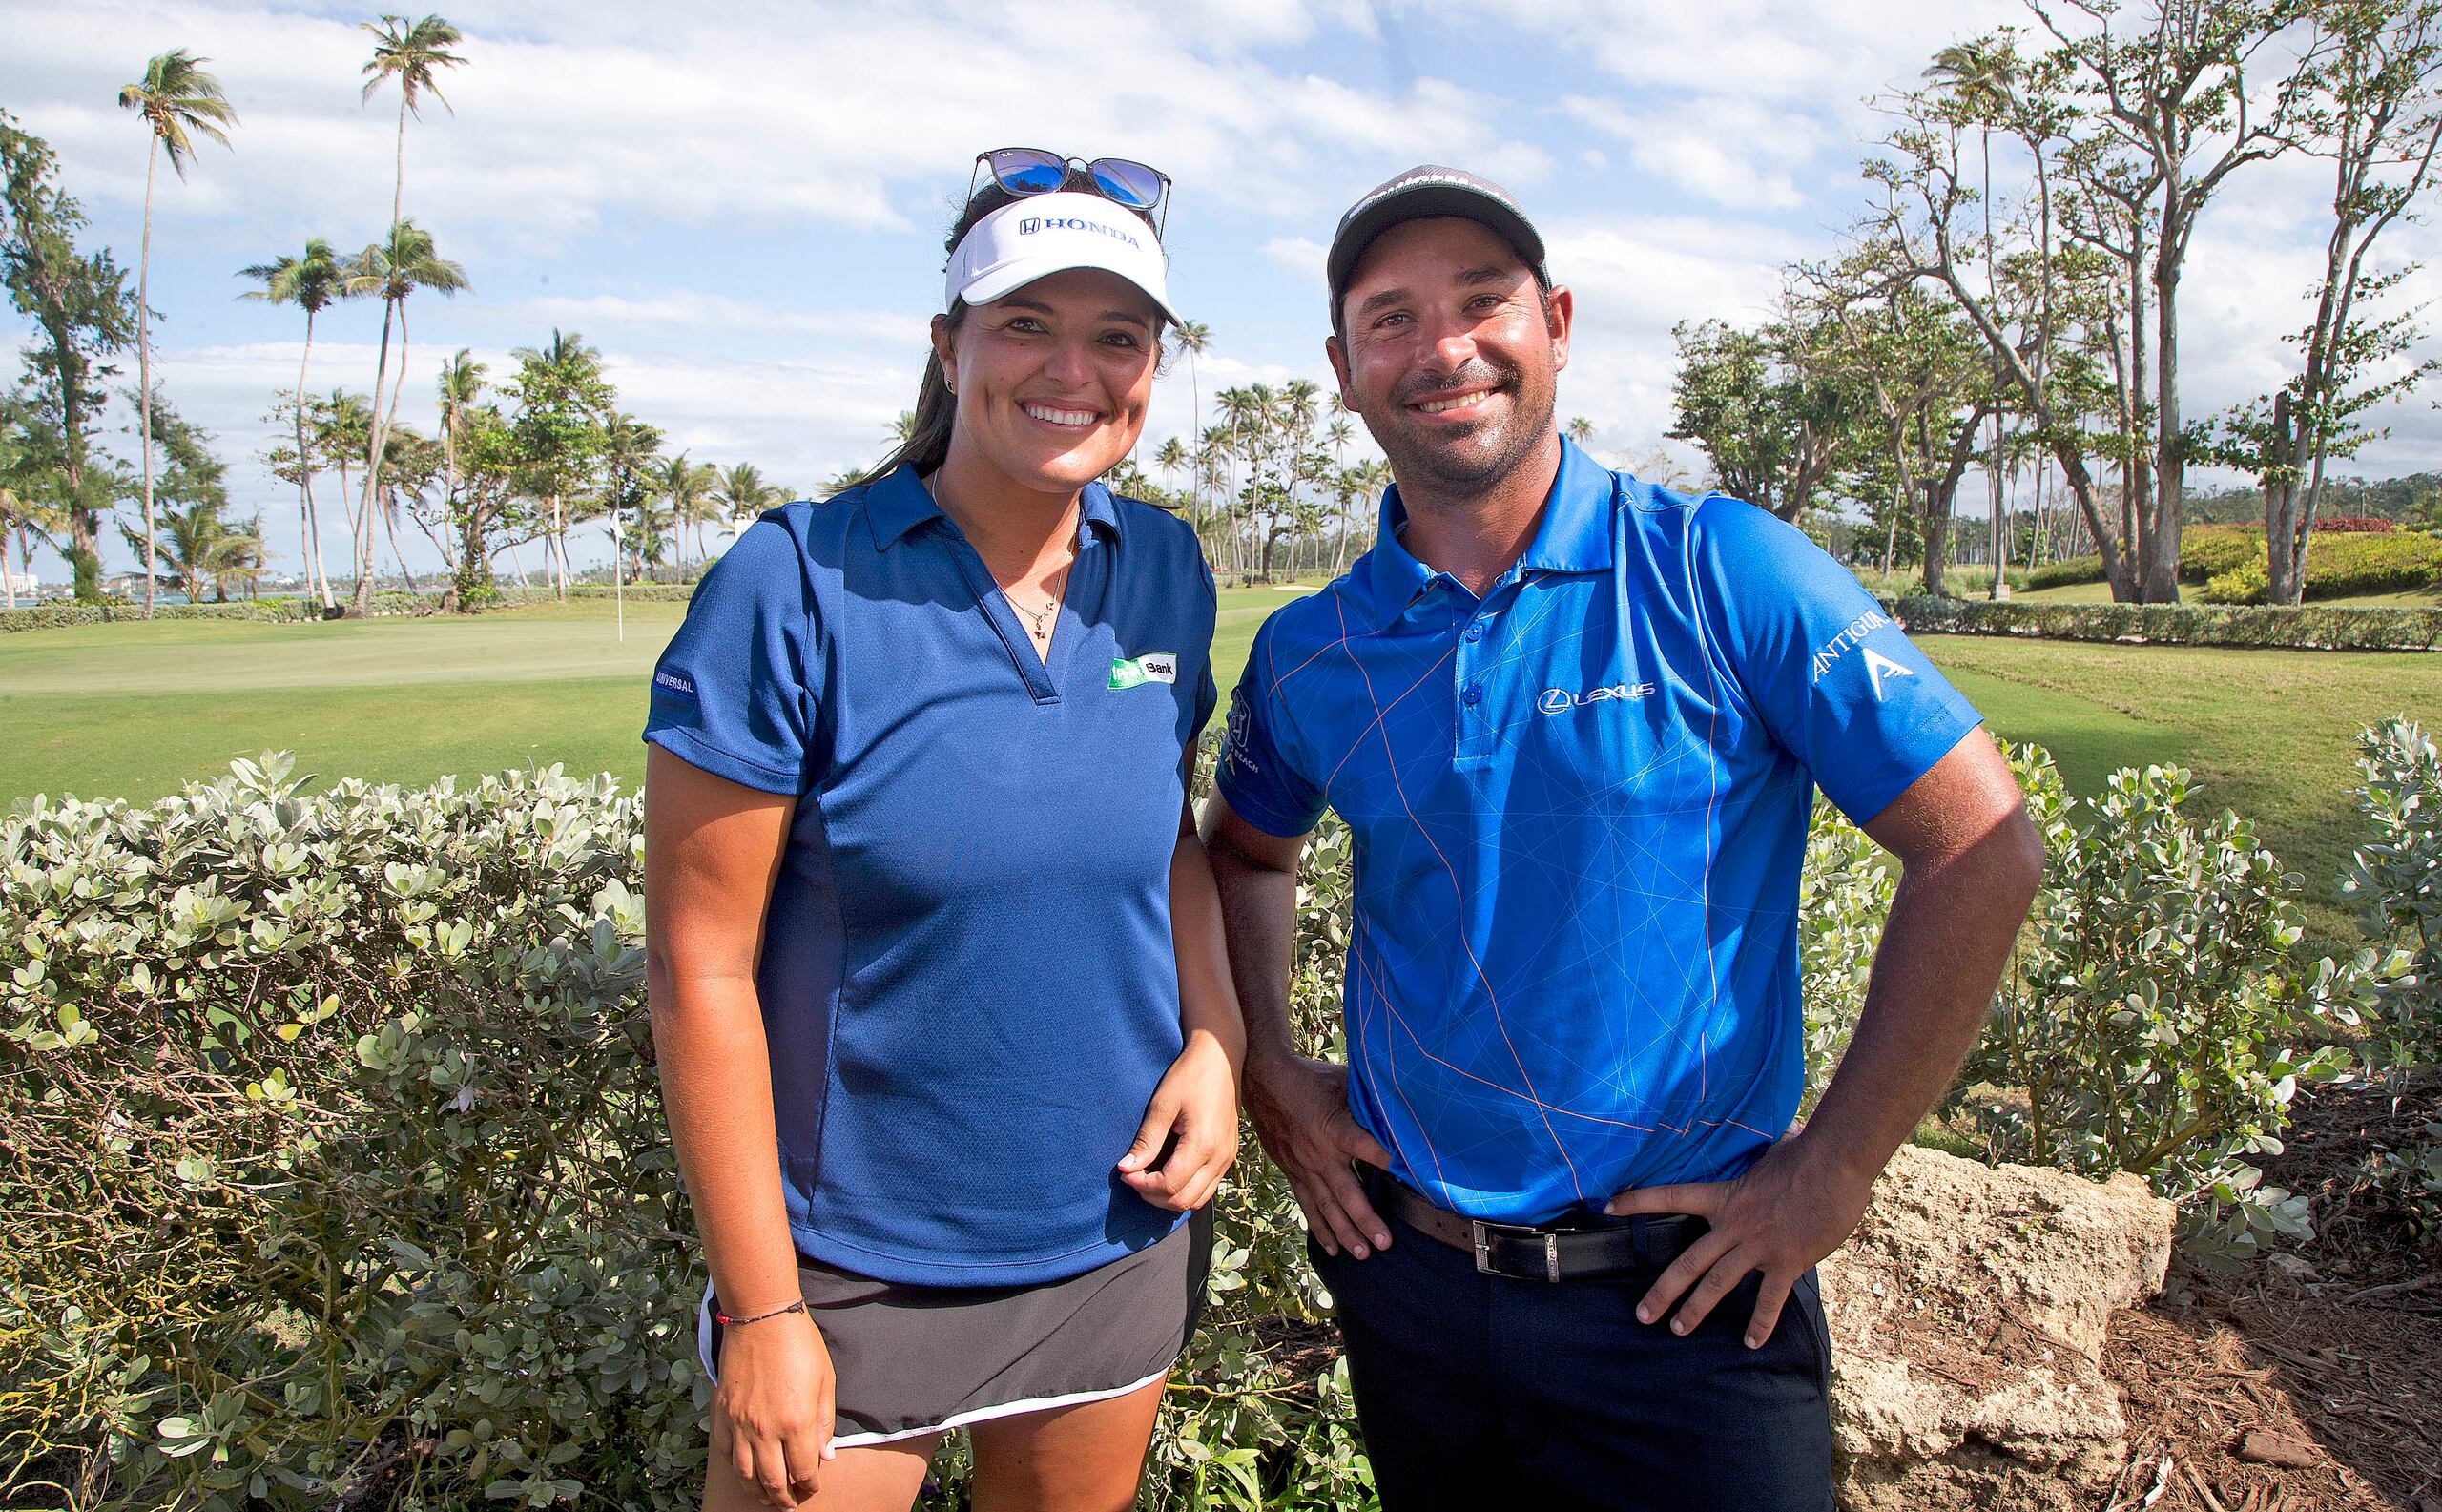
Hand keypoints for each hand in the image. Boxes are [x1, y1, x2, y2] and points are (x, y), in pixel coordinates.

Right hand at [709, 1310, 835, 1507]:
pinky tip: (745, 1471)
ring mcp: (740, 1424)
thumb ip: (824, 1424)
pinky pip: (726, 1453)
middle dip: (783, 1498)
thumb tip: (825, 1457)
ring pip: (745, 1474)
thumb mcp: (825, 1382)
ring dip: (757, 1491)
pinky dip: (736, 1468)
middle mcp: (766, 1429)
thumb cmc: (800, 1346)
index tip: (813, 1487)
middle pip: (773, 1481)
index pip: (804, 1471)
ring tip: (766, 1496)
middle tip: (789, 1504)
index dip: (810, 1485)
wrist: (762, 1318)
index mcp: (796, 1422)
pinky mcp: (722, 1414)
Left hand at [1117, 1030, 1237, 1210]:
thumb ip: (1146, 1141)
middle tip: (1134, 1177)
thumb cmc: (1190, 1076)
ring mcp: (1227, 1158)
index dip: (1142, 1185)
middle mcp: (1220, 1157)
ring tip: (1149, 1178)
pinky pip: (1207, 1187)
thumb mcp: (1163, 1105)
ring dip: (1170, 1197)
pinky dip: (1186, 1190)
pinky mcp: (1228, 1155)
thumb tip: (1126, 1168)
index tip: (1124, 1172)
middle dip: (1154, 1196)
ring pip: (1198, 1200)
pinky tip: (1168, 1173)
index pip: (1169, 1186)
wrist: (1221, 1057)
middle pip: (1184, 1200)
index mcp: (1203, 1144)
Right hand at [1245, 1052, 1392, 1257]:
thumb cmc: (1309, 1079)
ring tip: (1362, 1254)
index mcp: (1336, 1128)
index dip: (1386, 1161)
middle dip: (1366, 1220)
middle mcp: (1320, 1154)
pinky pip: (1308, 1205)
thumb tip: (1398, 1104)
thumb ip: (1368, 1097)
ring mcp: (1305, 1167)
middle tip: (1384, 1243)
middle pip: (1347, 1193)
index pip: (1365, 1148)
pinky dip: (1319, 1228)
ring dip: (1345, 1233)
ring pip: (1327, 1207)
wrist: (1263, 1082)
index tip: (1410, 1177)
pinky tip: (1332, 1249)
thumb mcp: (1342, 1081)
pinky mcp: (1293, 1173)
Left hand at [1604, 1133, 1874, 1349]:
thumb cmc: (1805, 1154)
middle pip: (1688, 1262)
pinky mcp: (1786, 1260)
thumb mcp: (1770, 1155)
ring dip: (1696, 1310)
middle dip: (1662, 1292)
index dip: (1637, 1201)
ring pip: (1717, 1284)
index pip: (1670, 1196)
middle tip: (1642, 1316)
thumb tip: (1782, 1137)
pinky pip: (1769, 1299)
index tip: (1608, 1207)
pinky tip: (1751, 1342)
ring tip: (1678, 1330)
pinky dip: (1760, 1322)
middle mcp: (1734, 1224)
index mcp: (1725, 1197)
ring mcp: (1758, 1245)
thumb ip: (1762, 1159)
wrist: (1833, 1163)